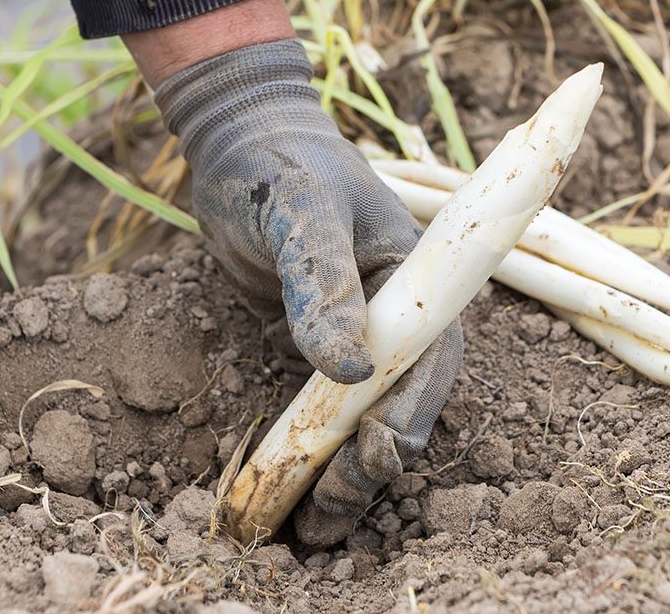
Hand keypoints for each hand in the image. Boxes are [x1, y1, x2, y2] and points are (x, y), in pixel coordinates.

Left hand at [155, 39, 463, 544]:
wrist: (238, 142)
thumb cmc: (278, 164)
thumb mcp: (299, 211)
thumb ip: (319, 280)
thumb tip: (344, 369)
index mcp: (415, 280)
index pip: (431, 360)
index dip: (411, 412)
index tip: (375, 453)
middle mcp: (393, 312)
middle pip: (399, 402)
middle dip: (372, 463)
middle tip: (330, 513)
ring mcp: (353, 331)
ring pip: (360, 414)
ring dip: (342, 471)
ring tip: (311, 527)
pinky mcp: (311, 342)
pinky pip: (319, 405)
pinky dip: (308, 448)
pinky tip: (288, 488)